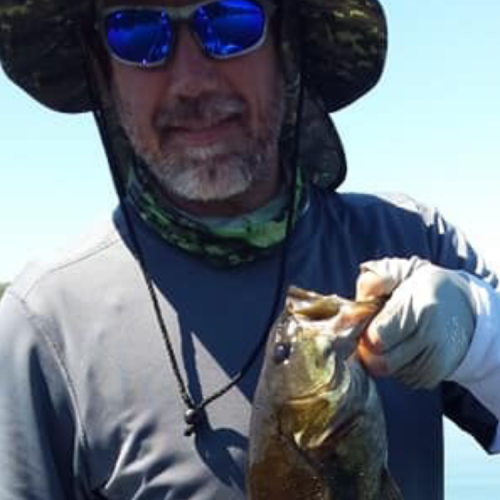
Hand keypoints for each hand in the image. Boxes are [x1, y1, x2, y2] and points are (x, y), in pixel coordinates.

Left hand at [355, 257, 475, 388]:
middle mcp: (431, 338)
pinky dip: (396, 366)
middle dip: (368, 349)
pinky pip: (402, 378)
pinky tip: (403, 347)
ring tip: (392, 336)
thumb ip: (373, 281)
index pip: (377, 338)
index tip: (365, 321)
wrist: (465, 307)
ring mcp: (436, 361)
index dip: (362, 331)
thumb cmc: (422, 287)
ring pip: (389, 372)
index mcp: (420, 310)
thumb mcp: (399, 272)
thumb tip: (355, 304)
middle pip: (380, 362)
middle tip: (372, 332)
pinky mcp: (434, 376)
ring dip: (381, 358)